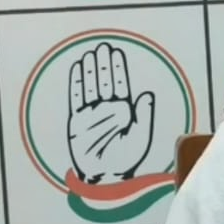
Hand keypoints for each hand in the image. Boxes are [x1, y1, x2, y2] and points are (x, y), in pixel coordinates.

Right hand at [66, 42, 154, 183]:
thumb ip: (143, 116)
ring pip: (91, 86)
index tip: (116, 54)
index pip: (119, 85)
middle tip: (103, 48)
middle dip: (104, 65)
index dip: (117, 70)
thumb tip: (147, 95)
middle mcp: (106, 109)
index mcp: (123, 111)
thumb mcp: (140, 137)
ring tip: (91, 54)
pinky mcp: (77, 120)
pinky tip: (78, 70)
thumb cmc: (124, 158)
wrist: (104, 175)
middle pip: (104, 82)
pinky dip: (77, 84)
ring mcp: (91, 113)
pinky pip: (76, 98)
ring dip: (91, 71)